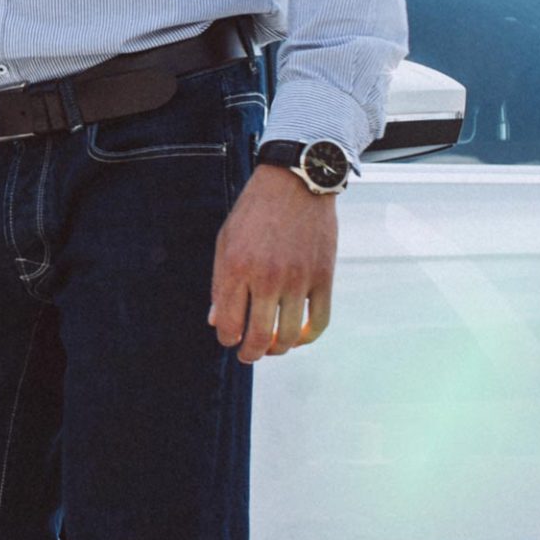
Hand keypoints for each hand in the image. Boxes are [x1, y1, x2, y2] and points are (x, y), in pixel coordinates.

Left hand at [209, 163, 336, 362]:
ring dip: (279, 349)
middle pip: (258, 336)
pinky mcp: (323, 278)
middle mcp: (266, 277)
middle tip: (248, 356)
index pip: (229, 323)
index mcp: (235, 268)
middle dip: (250, 353)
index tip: (228, 339)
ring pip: (289, 335)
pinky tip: (299, 337)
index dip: (227, 339)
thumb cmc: (254, 212)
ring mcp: (297, 279)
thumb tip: (216, 322)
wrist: (294, 184)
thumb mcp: (225, 241)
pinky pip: (319, 321)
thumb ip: (219, 283)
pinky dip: (308, 336)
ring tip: (272, 348)